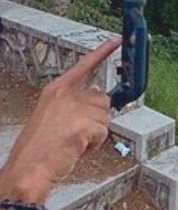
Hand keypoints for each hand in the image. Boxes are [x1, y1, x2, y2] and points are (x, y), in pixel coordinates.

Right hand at [0, 39, 118, 202]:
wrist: (28, 169)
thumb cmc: (39, 147)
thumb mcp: (52, 115)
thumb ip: (73, 103)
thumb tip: (96, 97)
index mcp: (56, 90)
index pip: (84, 65)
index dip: (103, 52)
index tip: (117, 40)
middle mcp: (65, 94)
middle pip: (103, 99)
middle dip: (96, 118)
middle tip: (75, 132)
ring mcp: (75, 108)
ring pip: (106, 117)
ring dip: (95, 133)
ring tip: (72, 141)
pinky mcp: (84, 124)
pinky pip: (103, 133)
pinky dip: (94, 144)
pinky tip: (76, 148)